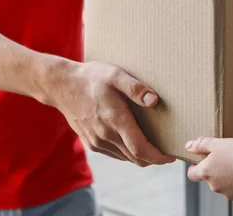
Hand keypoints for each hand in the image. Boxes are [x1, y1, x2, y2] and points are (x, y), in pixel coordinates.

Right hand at [46, 61, 173, 166]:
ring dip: (141, 156)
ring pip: (125, 158)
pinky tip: (133, 141)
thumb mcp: (115, 75)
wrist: (62, 85)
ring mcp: (97, 142)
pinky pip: (115, 154)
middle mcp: (105, 136)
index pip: (140, 149)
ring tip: (153, 145)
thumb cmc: (91, 78)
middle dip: (153, 158)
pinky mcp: (91, 143)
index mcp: (115, 120)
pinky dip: (127, 153)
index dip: (158, 157)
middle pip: (136, 158)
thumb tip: (154, 100)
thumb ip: (135, 88)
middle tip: (166, 151)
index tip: (170, 156)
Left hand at [186, 137, 232, 202]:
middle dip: (216, 169)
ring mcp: (228, 193)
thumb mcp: (219, 143)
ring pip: (224, 184)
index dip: (196, 166)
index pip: (192, 174)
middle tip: (228, 157)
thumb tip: (189, 146)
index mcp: (206, 172)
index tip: (203, 159)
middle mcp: (214, 186)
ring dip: (229, 176)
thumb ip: (202, 144)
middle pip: (209, 178)